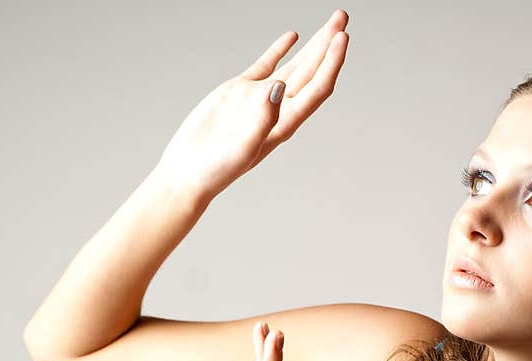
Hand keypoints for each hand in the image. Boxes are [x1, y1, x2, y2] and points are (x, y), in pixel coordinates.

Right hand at [154, 9, 349, 199]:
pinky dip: (280, 50)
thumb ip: (262, 118)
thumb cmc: (217, 170)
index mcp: (284, 123)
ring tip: (331, 24)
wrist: (189, 171)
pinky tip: (293, 36)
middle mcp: (278, 108)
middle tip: (342, 17)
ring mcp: (259, 98)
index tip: (342, 37)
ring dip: (313, 45)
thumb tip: (278, 86)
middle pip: (312, 72)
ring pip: (294, 66)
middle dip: (328, 44)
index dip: (332, 63)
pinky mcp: (239, 91)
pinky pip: (265, 65)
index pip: (317, 88)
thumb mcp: (243, 148)